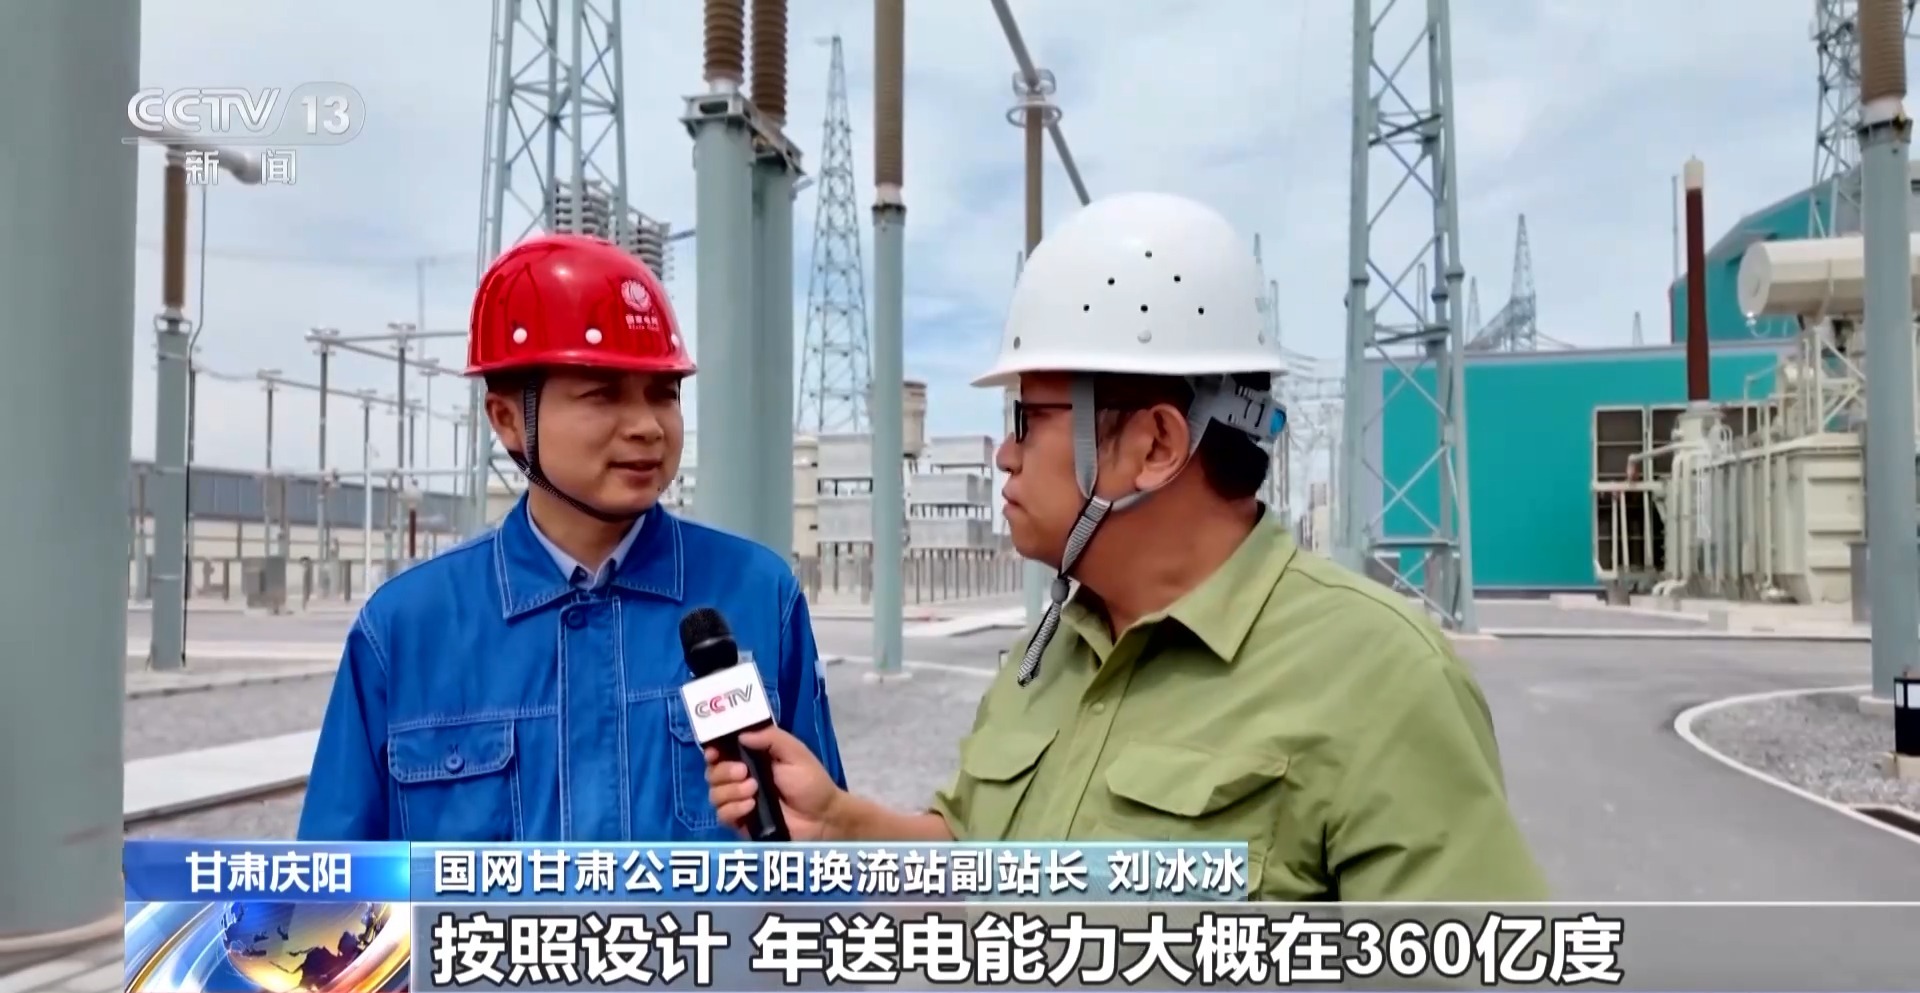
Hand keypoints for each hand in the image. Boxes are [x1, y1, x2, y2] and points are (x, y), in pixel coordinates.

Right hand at [705, 726, 842, 840]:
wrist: (821, 817)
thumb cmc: (810, 781)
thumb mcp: (794, 752)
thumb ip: (770, 737)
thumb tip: (741, 734)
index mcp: (752, 757)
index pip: (722, 751)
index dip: (713, 749)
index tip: (714, 752)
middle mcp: (741, 777)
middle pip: (712, 772)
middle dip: (724, 771)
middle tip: (744, 772)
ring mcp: (739, 800)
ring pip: (714, 793)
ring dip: (731, 791)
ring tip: (753, 791)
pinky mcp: (741, 821)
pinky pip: (722, 815)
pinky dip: (733, 809)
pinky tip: (751, 806)